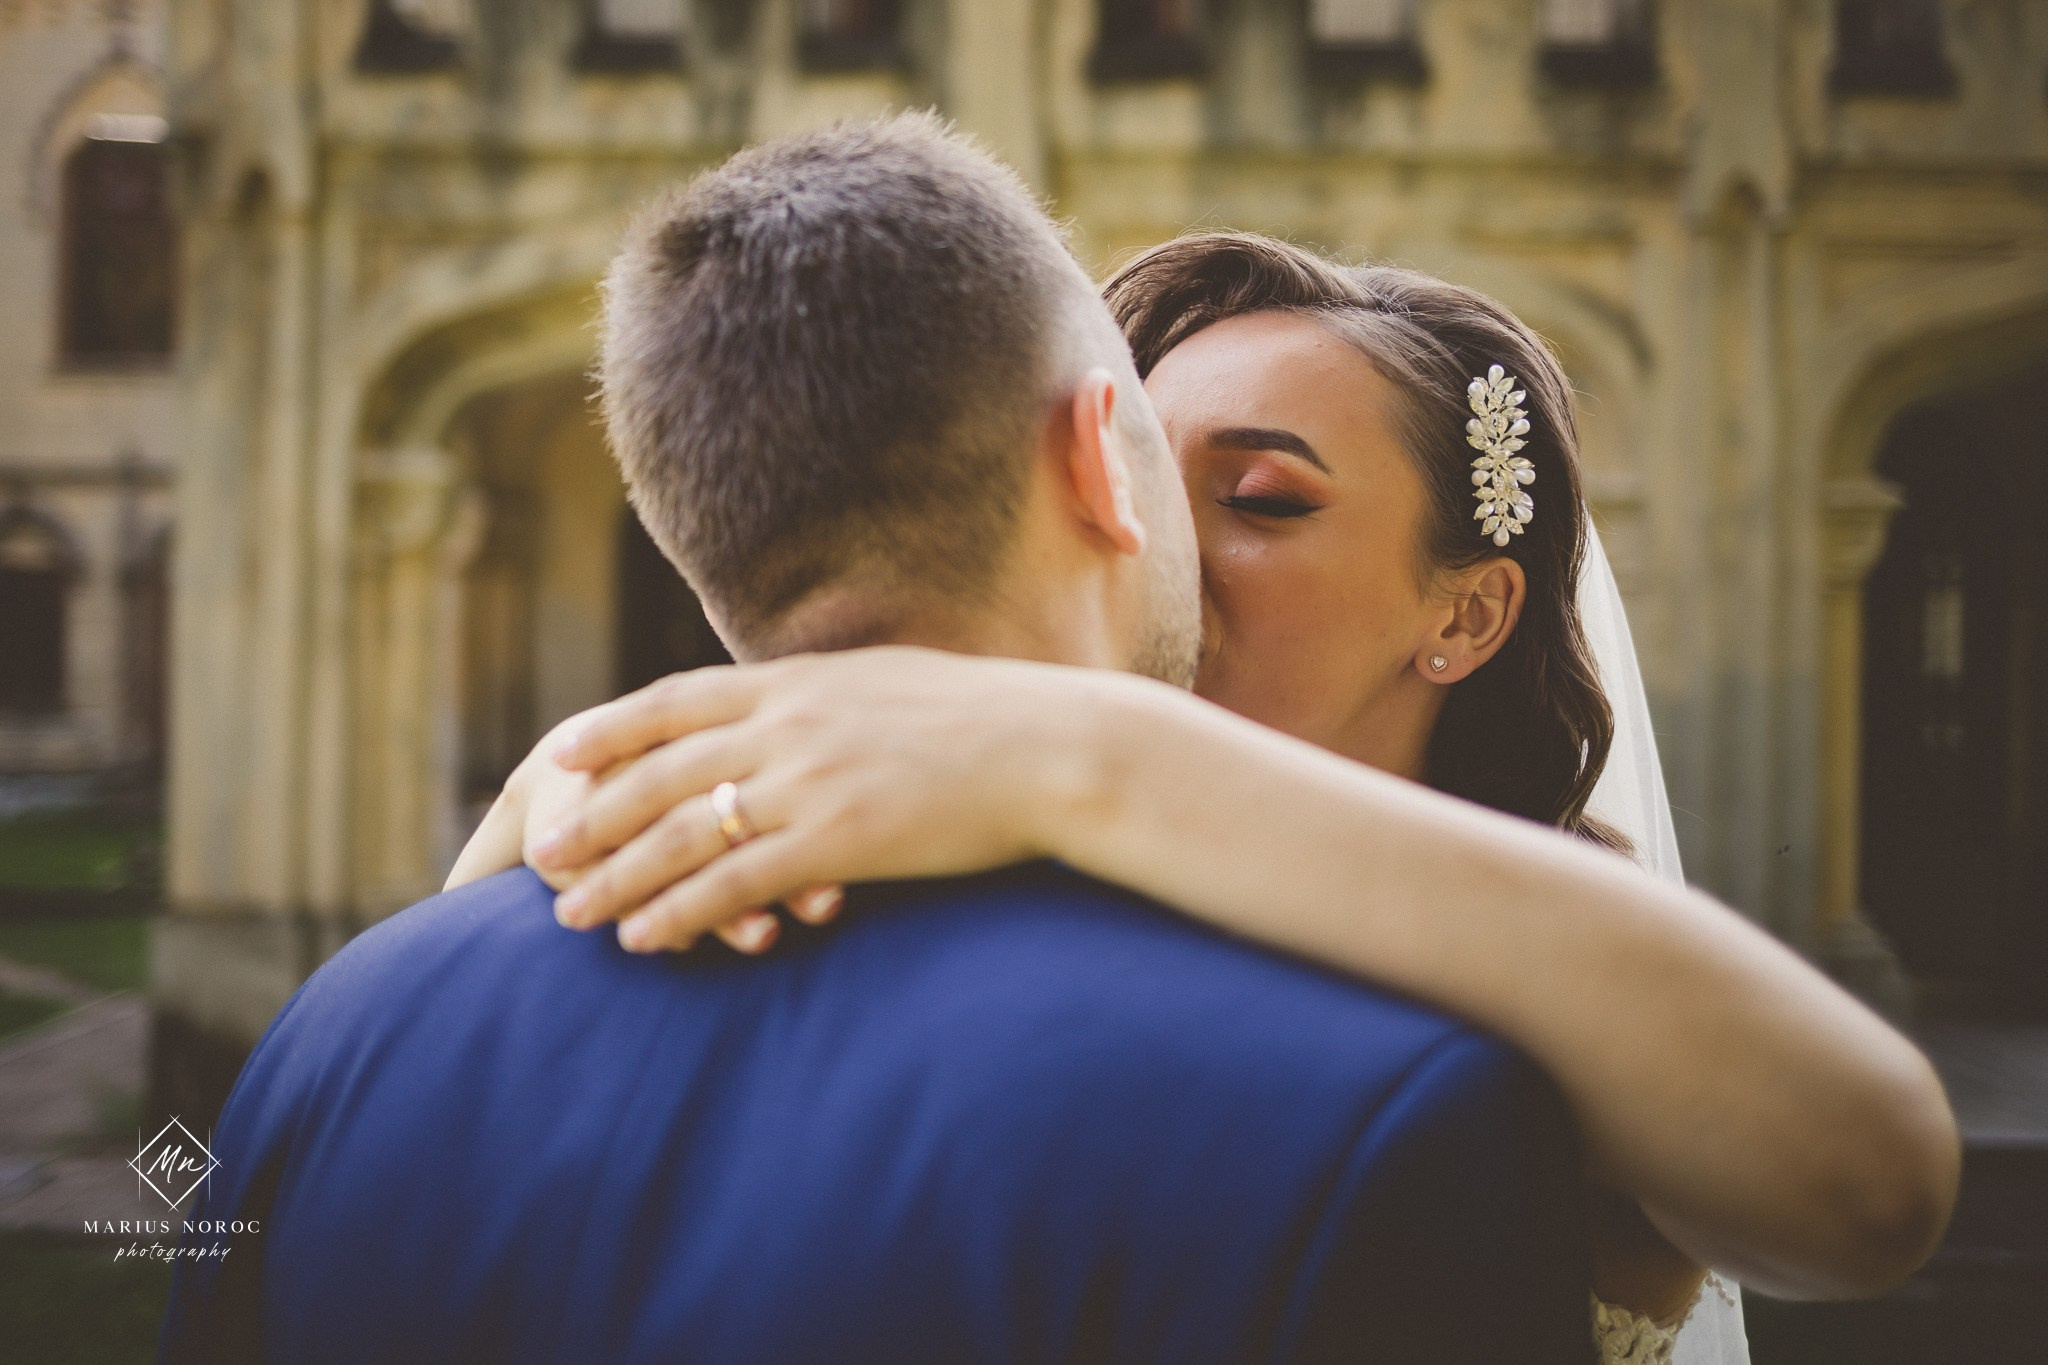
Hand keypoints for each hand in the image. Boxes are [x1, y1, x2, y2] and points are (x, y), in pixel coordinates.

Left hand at [530, 648, 1116, 953]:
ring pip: (681, 832)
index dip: (611, 727)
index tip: (561, 751)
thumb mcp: (887, 682)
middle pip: (659, 772)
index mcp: (797, 681)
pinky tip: (646, 940)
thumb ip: (824, 696)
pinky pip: (735, 882)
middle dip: (592, 815)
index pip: (676, 698)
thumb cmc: (985, 717)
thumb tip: (792, 702)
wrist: (1052, 746)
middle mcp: (787, 725)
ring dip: (618, 877)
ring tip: (570, 915)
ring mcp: (808, 782)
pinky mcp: (838, 840)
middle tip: (542, 855)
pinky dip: (680, 913)